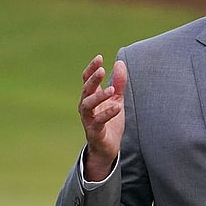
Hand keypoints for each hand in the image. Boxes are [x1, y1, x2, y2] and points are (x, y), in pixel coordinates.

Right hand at [78, 54, 126, 180]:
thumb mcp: (116, 99)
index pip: (87, 79)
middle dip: (92, 80)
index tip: (99, 57)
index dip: (92, 68)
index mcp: (91, 97)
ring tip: (111, 90)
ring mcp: (88, 119)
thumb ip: (118, 83)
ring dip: (99, 96)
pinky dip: (107, 114)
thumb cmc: (110, 121)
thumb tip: (120, 62)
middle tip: (101, 70)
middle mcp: (86, 107)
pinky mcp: (94, 131)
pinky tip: (116, 107)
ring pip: (87, 105)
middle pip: (86, 90)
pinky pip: (98, 121)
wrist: (107, 147)